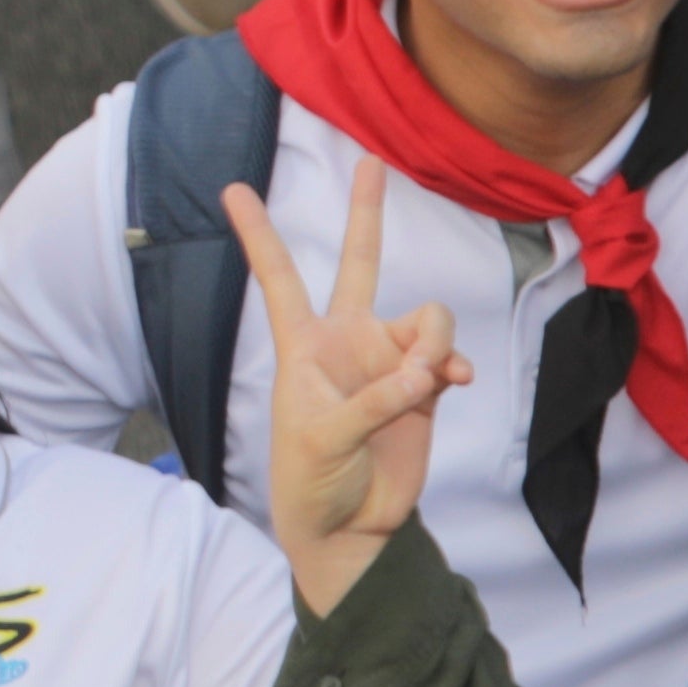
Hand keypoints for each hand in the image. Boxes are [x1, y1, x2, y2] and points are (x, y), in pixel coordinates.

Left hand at [229, 168, 464, 611]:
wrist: (352, 524)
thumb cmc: (313, 479)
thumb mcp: (325, 439)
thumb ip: (376, 399)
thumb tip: (427, 371)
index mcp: (303, 345)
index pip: (278, 278)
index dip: (258, 234)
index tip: (232, 189)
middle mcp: (347, 340)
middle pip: (360, 263)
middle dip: (366, 213)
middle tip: (370, 162)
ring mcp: (389, 360)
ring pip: (427, 316)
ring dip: (435, 342)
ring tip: (425, 381)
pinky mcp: (425, 386)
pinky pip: (449, 355)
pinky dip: (454, 365)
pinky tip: (452, 384)